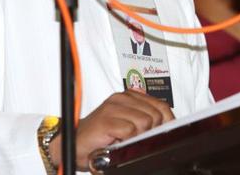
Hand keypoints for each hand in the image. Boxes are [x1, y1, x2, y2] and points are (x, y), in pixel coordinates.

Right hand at [48, 90, 174, 170]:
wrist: (72, 143)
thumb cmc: (99, 137)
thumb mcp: (126, 125)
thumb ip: (143, 118)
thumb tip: (166, 122)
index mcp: (129, 97)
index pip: (161, 105)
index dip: (167, 121)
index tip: (164, 132)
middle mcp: (121, 99)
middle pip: (155, 115)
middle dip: (151, 131)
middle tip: (137, 139)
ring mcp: (113, 108)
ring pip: (144, 122)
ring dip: (137, 137)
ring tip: (125, 140)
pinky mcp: (106, 120)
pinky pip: (130, 131)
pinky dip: (126, 141)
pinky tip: (117, 142)